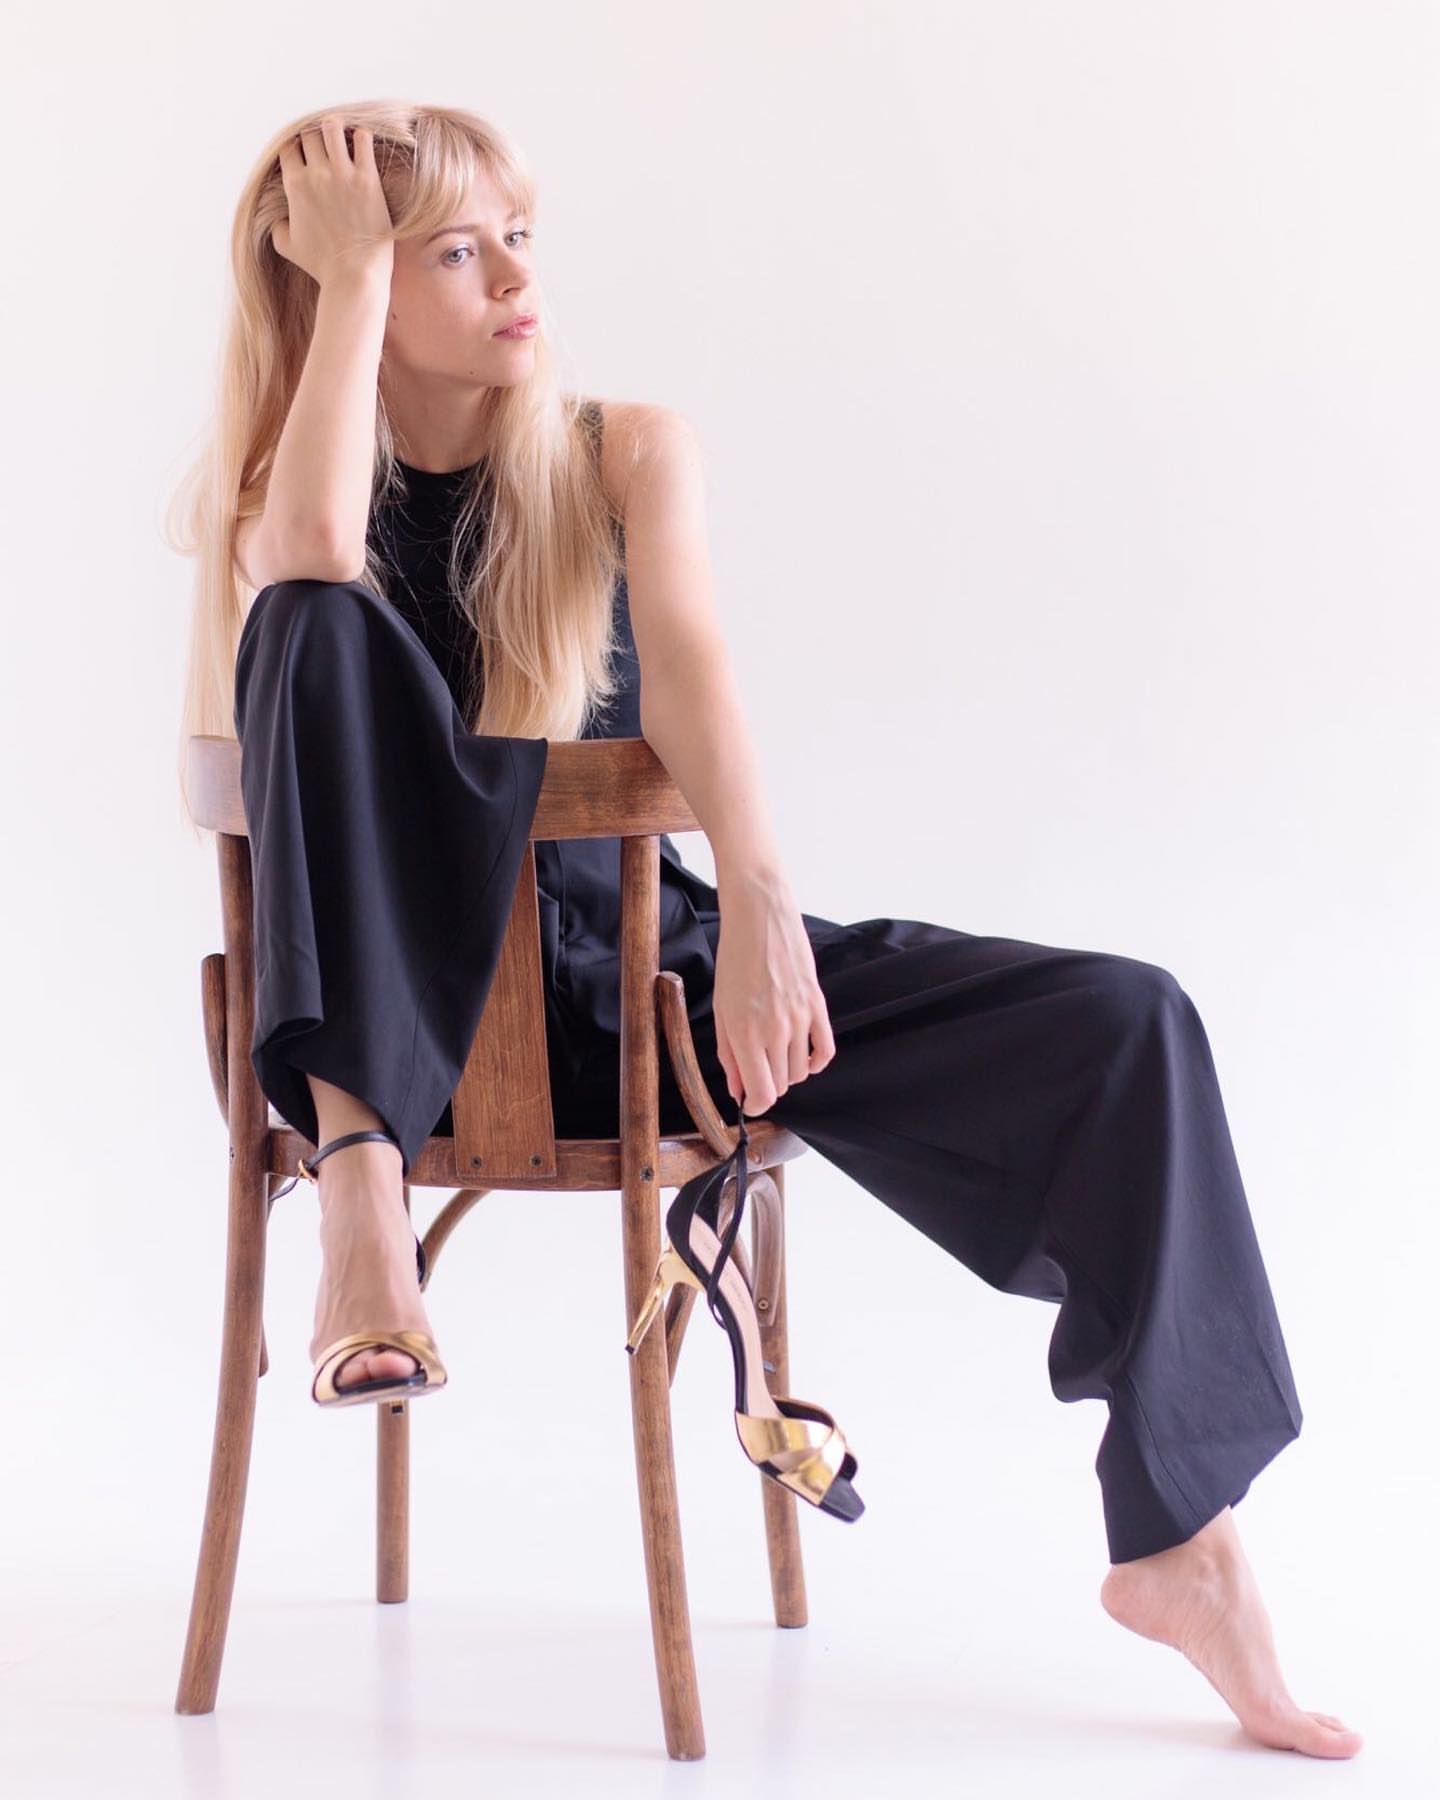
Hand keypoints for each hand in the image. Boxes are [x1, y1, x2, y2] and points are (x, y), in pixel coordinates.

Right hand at [272, 116, 394, 289]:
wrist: (354, 277)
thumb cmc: (322, 266)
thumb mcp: (287, 246)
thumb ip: (278, 225)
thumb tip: (280, 218)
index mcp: (294, 185)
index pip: (289, 147)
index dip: (297, 147)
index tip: (307, 155)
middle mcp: (316, 174)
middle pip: (310, 133)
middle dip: (318, 139)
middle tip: (330, 150)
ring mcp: (342, 174)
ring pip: (332, 127)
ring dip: (337, 130)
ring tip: (345, 142)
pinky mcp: (367, 179)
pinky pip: (363, 140)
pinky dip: (362, 138)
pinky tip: (363, 148)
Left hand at [712, 877, 835, 1114]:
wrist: (760, 916)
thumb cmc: (734, 960)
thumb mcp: (721, 1010)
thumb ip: (729, 1055)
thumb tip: (738, 1090)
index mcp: (746, 1034)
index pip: (762, 1094)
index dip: (754, 1106)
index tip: (749, 1102)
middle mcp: (776, 1031)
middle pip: (782, 1085)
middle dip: (767, 1085)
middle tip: (755, 1069)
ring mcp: (801, 1019)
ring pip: (801, 1071)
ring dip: (786, 1071)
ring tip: (773, 1053)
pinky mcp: (818, 1004)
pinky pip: (825, 1050)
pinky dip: (816, 1062)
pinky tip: (803, 1057)